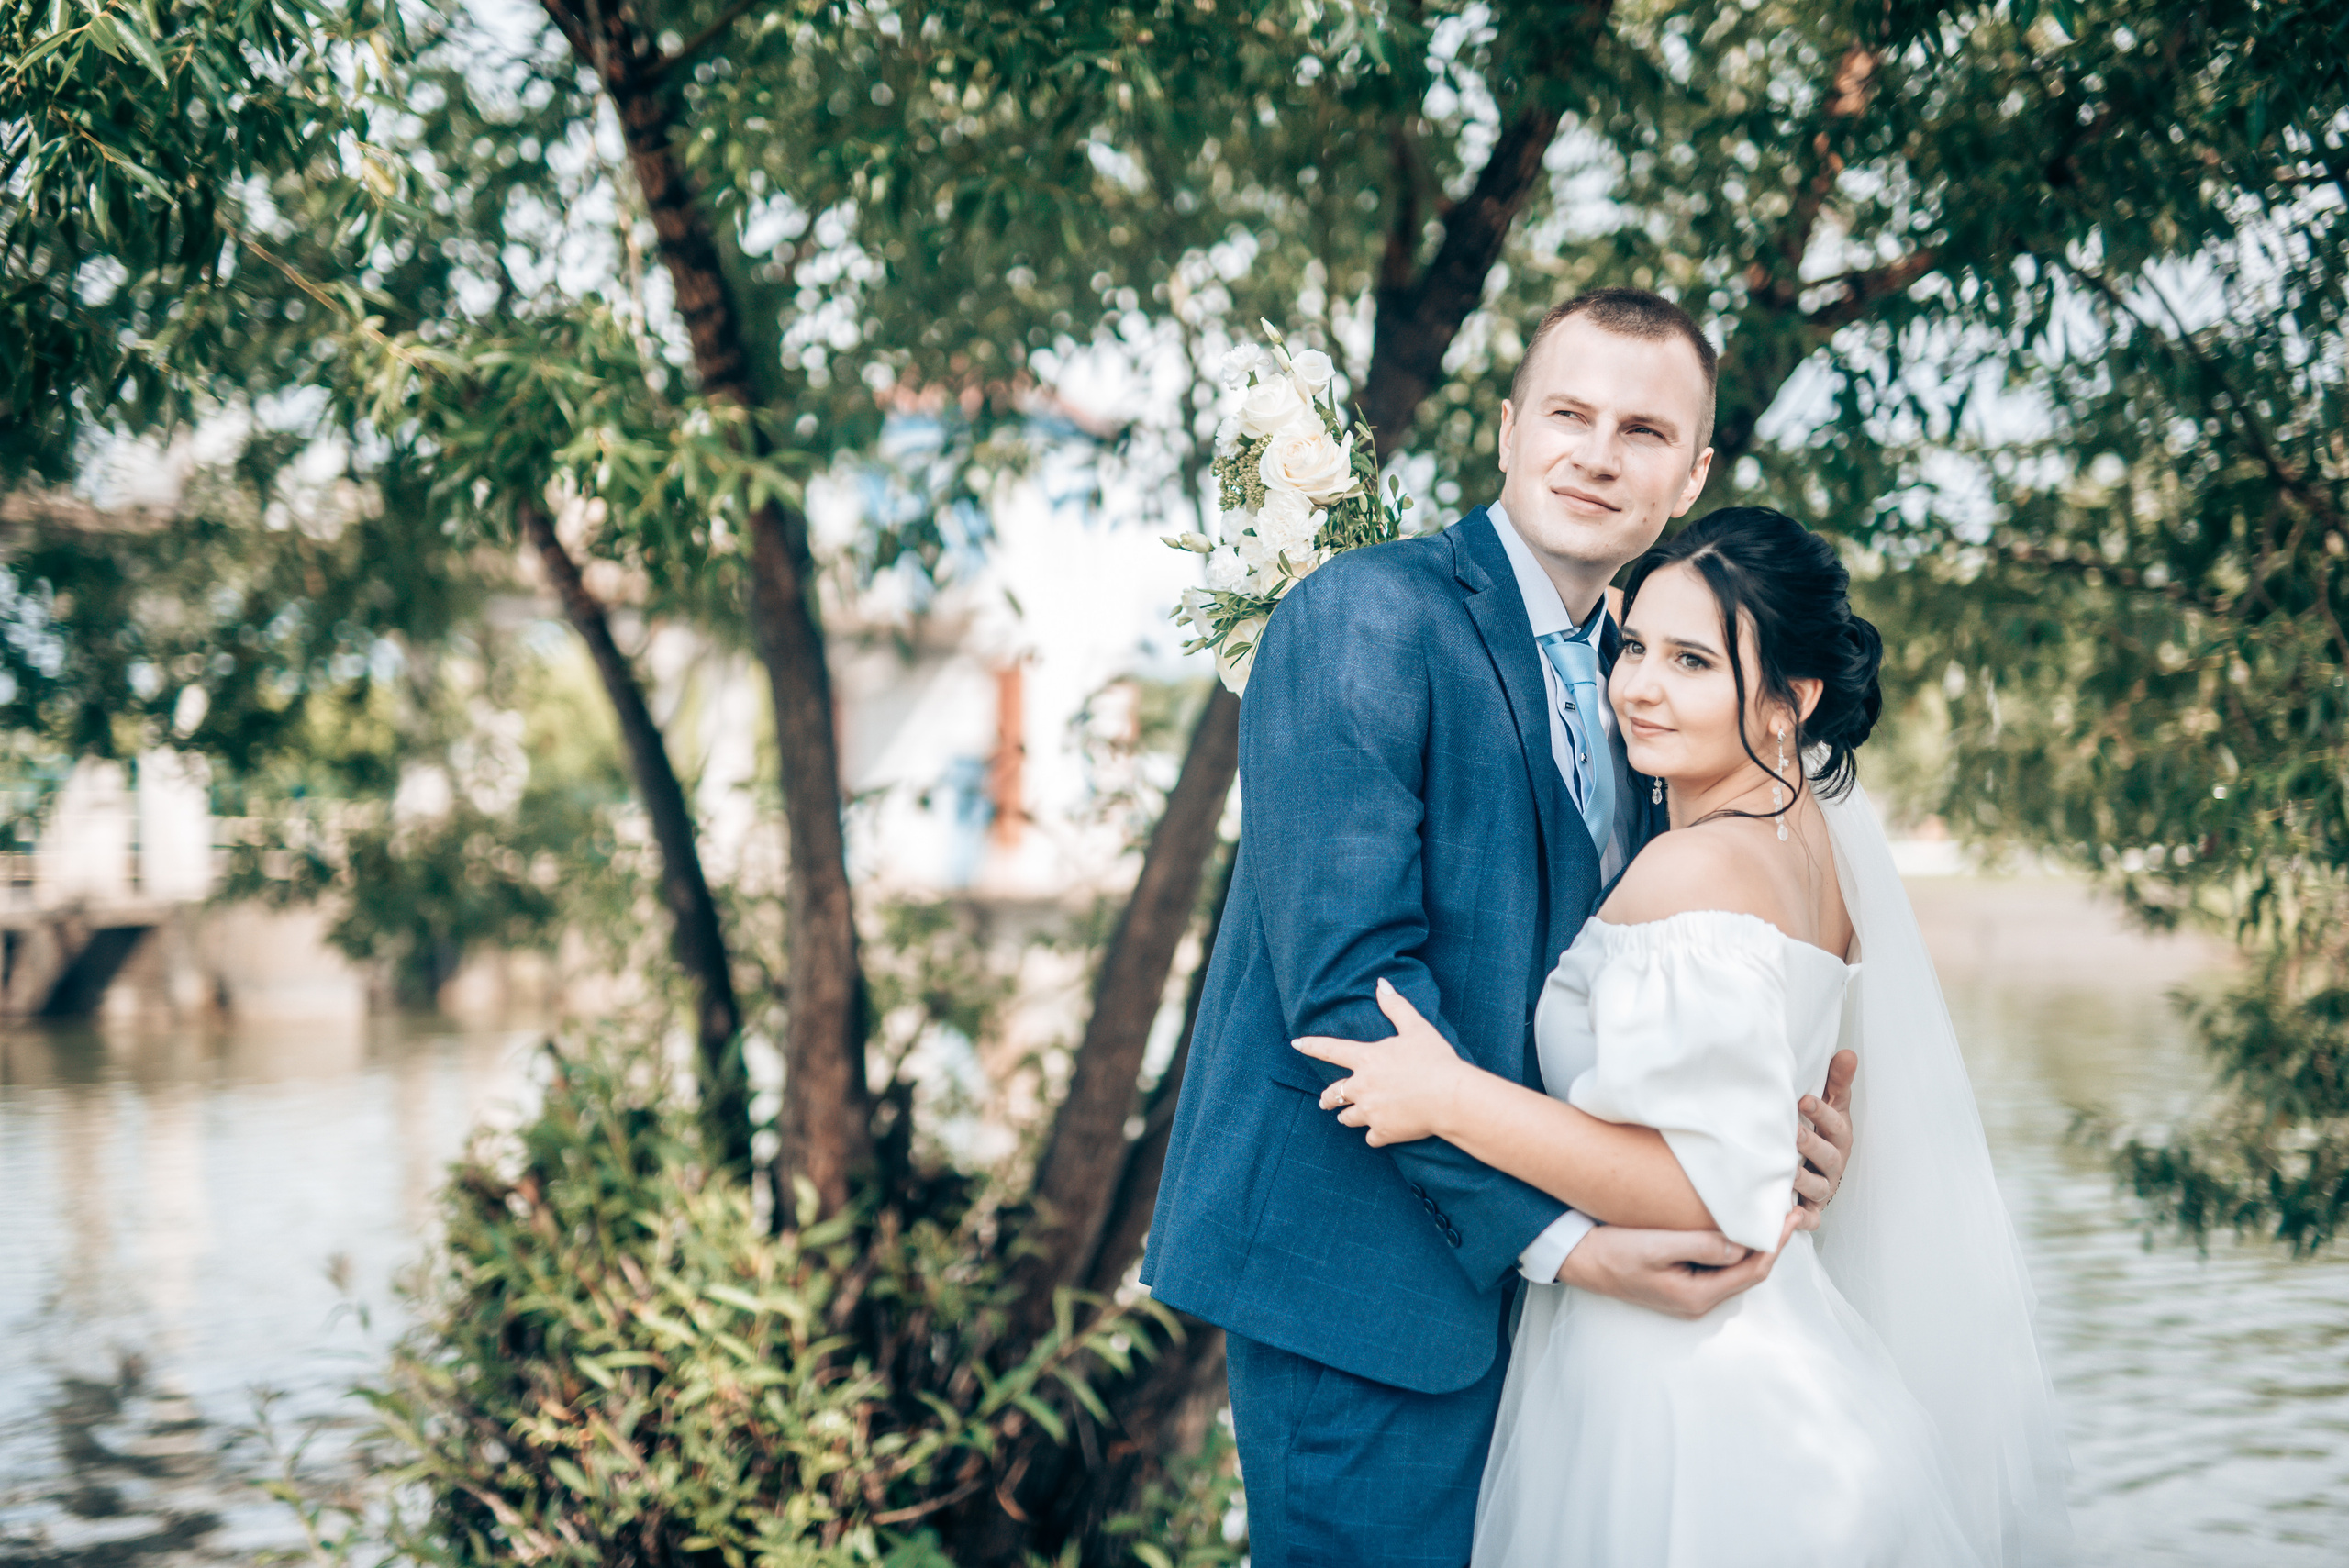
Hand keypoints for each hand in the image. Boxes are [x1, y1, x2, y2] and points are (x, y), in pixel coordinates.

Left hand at [1291, 978, 1473, 1146]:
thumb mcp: (1416, 1028)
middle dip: (1327, 1098)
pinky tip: (1380, 1133)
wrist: (1451, 1098)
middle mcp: (1362, 1086)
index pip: (1330, 1049)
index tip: (1296, 1044)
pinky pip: (1370, 1138)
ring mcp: (1370, 1112)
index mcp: (1367, 1059)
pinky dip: (1374, 1135)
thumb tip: (1381, 984)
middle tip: (1325, 1101)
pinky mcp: (1383, 1132)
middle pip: (1332, 1094)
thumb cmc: (1435, 1060)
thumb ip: (1396, 1006)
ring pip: (1347, 1118)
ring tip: (1349, 1117)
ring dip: (1347, 1116)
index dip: (1311, 1045)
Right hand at [1556, 1210, 1801, 1318]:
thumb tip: (1742, 1243)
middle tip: (1791, 1210)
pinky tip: (1741, 1227)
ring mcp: (1692, 1294)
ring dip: (1757, 1243)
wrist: (1581, 1261)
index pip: (1751, 1270)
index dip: (1775, 1243)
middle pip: (1750, 1272)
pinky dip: (1738, 1245)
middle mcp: (1699, 1301)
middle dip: (1773, 1242)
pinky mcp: (1684, 1283)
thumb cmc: (1614, 1252)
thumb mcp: (1656, 1246)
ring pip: (1738, 1270)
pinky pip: (1722, 1266)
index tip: (1790, 1215)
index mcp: (1697, 1296)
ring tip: (1771, 1215)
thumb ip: (1700, 1246)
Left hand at [1791, 1048, 1856, 1231]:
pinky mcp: (1812, 1210)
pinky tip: (1789, 1216)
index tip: (1804, 1099)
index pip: (1834, 1124)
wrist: (1821, 1172)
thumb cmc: (1823, 1134)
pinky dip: (1801, 1220)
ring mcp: (1823, 1188)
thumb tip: (1847, 1053)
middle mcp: (1833, 1164)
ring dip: (1802, 1180)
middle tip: (1794, 1132)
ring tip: (1787, 1171)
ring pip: (1817, 1187)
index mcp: (1839, 1137)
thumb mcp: (1832, 1106)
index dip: (1822, 1113)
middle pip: (1827, 1156)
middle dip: (1811, 1144)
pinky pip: (1808, 1219)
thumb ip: (1837, 1082)